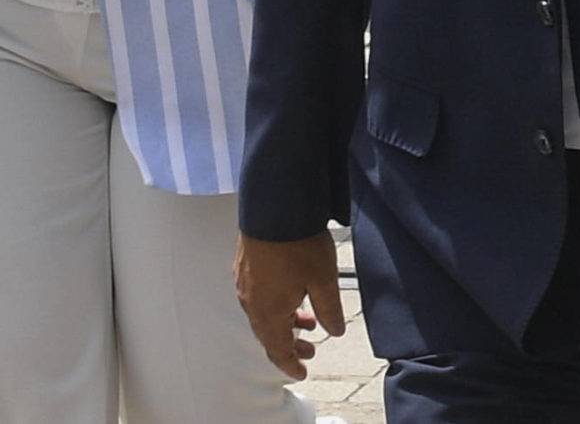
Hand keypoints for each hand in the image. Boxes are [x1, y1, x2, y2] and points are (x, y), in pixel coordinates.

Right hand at [236, 231, 345, 379]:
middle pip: (268, 334)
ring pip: (264, 314)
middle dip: (290, 344)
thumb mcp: (324, 280)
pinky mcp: (244, 266)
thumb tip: (335, 332)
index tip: (301, 371)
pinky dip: (276, 304)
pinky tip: (291, 293)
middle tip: (309, 349)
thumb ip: (330, 309)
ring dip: (285, 322)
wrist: (273, 207)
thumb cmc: (298, 243)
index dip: (290, 364)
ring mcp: (245, 284)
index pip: (277, 350)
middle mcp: (251, 302)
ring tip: (307, 320)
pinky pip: (258, 297)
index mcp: (268, 313)